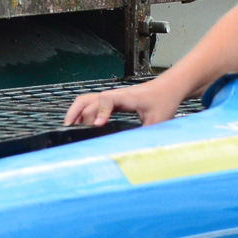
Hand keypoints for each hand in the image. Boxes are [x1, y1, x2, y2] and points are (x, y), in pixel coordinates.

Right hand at [64, 79, 183, 125]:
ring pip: (86, 100)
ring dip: (76, 112)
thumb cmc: (164, 100)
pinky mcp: (113, 101)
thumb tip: (136, 150)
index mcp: (126, 97)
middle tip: (69, 131)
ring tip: (68, 128)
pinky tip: (80, 125)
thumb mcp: (158, 121)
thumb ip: (145, 134)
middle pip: (87, 99)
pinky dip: (82, 112)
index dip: (99, 113)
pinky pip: (92, 104)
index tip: (97, 126)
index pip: (105, 100)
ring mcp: (112, 97)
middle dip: (76, 114)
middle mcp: (115, 95)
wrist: (169, 87)